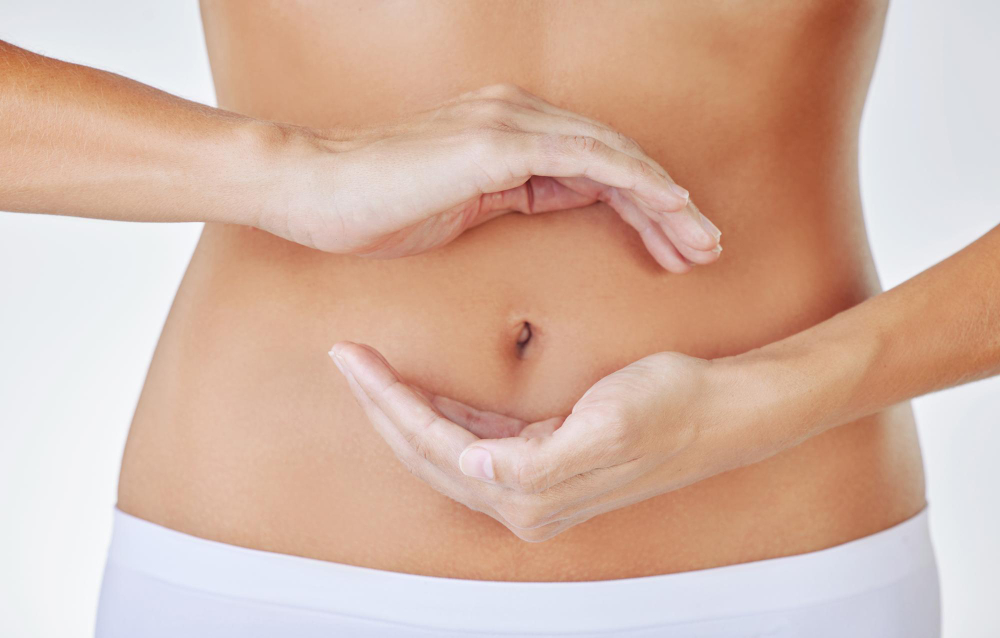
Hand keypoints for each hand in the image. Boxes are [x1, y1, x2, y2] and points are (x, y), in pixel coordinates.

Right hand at [264, 84, 720, 271]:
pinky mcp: (497, 143)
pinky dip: (634, 181)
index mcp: (508, 134)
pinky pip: (586, 159)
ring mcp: (508, 124)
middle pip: (616, 158)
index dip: (642, 205)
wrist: (312, 191)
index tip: (675, 246)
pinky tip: (669, 206)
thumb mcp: (461, 207)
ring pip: (613, 156)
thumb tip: (561, 203)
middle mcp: (517, 116)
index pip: (595, 167)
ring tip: (702, 241)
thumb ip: (515, 196)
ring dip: (665, 199)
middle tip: (706, 247)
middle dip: (668, 206)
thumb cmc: (374, 209)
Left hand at [328, 340, 786, 541]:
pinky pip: (471, 443)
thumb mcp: (610, 424)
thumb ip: (541, 461)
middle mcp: (523, 502)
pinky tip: (422, 389)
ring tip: (368, 369)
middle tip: (346, 356)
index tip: (356, 358)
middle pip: (427, 454)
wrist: (716, 412)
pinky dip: (439, 415)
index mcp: (532, 495)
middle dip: (382, 405)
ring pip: (441, 450)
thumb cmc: (671, 408)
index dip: (391, 402)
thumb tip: (478, 469)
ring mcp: (529, 488)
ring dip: (403, 410)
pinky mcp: (539, 466)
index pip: (436, 448)